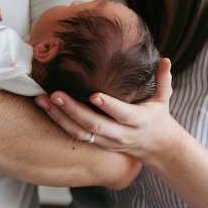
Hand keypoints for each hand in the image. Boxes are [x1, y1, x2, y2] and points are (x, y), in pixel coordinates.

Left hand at [35, 58, 178, 164]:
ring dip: (59, 117)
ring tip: (43, 100)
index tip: (94, 96)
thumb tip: (165, 59)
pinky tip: (45, 108)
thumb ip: (164, 80)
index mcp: (138, 121)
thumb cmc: (157, 117)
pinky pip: (74, 135)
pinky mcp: (96, 143)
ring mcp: (106, 141)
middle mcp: (120, 133)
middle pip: (94, 125)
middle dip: (73, 111)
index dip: (109, 107)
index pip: (123, 115)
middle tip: (55, 95)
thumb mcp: (164, 100)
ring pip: (80, 132)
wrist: (157, 149)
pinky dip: (59, 122)